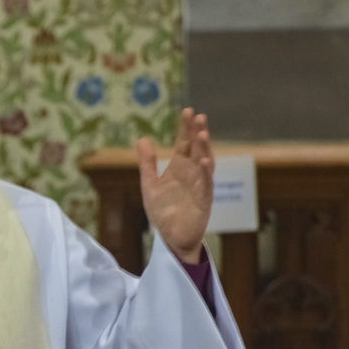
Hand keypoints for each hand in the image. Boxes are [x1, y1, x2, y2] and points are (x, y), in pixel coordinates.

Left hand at [135, 107, 213, 263]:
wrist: (172, 238)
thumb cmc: (163, 211)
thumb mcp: (150, 184)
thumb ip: (147, 163)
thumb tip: (142, 139)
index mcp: (180, 168)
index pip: (184, 143)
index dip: (185, 128)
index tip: (187, 111)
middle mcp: (192, 173)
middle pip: (196, 149)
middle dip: (197, 133)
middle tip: (197, 116)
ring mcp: (199, 186)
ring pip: (205, 163)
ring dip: (204, 149)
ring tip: (202, 133)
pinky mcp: (203, 201)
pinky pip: (206, 185)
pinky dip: (206, 173)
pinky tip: (205, 161)